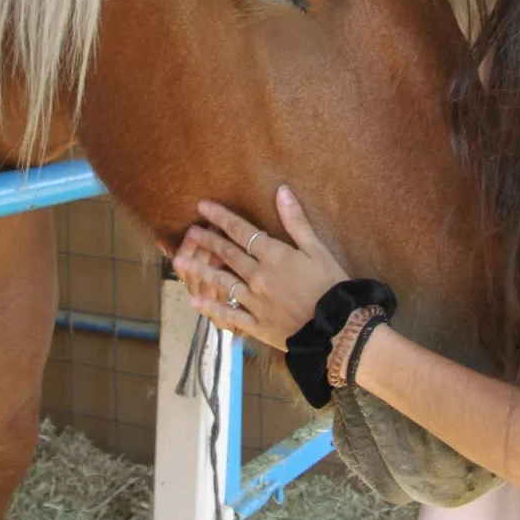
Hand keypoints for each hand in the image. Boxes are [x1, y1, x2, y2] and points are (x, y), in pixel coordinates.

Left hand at [170, 186, 349, 350]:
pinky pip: (230, 314)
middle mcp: (259, 276)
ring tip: (180, 262)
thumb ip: (296, 221)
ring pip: (222, 282)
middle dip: (207, 240)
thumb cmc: (332, 285)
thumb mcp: (318, 249)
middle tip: (189, 231)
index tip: (202, 206)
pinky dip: (212, 308)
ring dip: (201, 270)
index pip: (242, 231)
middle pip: (228, 254)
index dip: (221, 217)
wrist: (339, 328)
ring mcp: (256, 302)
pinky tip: (195, 301)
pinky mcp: (257, 324)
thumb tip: (281, 191)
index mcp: (275, 255)